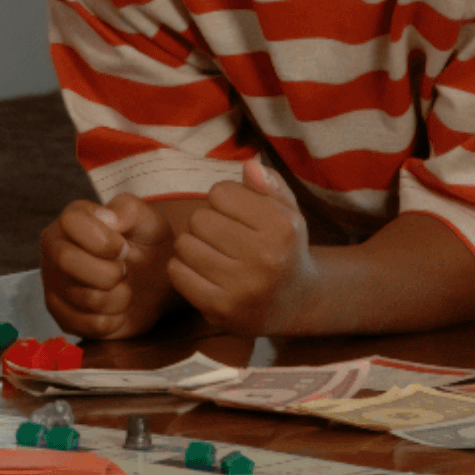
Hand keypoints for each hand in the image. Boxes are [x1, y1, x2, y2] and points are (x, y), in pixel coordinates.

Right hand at [39, 194, 178, 338]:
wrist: (156, 284)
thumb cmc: (149, 246)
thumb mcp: (149, 221)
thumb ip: (128, 210)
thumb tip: (106, 218)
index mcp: (72, 218)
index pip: (71, 223)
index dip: (104, 240)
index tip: (124, 248)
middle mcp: (54, 248)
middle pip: (67, 260)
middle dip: (110, 272)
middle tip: (125, 271)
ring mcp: (53, 283)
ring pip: (84, 298)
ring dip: (118, 297)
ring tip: (124, 287)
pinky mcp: (61, 316)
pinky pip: (88, 326)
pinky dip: (113, 321)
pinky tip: (116, 308)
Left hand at [168, 159, 316, 334]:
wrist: (296, 302)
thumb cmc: (284, 246)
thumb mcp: (287, 210)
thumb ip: (270, 183)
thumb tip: (249, 165)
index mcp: (282, 227)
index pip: (221, 192)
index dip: (222, 199)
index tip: (233, 213)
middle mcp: (266, 258)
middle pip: (200, 218)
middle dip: (205, 222)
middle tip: (220, 235)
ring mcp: (243, 287)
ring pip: (184, 244)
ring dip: (191, 244)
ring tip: (210, 251)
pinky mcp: (221, 310)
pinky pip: (178, 273)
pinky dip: (182, 267)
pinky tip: (200, 269)